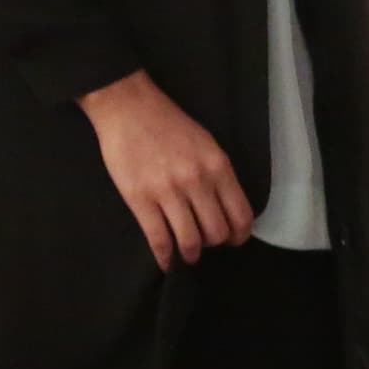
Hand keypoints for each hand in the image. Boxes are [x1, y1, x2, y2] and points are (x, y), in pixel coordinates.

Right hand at [80, 72, 250, 268]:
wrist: (127, 107)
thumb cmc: (167, 123)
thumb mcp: (206, 143)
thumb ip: (217, 174)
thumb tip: (223, 207)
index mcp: (218, 166)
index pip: (241, 214)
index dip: (239, 235)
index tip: (232, 240)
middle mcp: (197, 181)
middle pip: (217, 232)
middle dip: (213, 244)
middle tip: (205, 243)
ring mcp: (168, 192)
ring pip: (190, 241)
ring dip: (190, 254)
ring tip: (186, 254)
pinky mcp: (140, 200)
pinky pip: (158, 239)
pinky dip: (164, 257)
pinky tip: (165, 261)